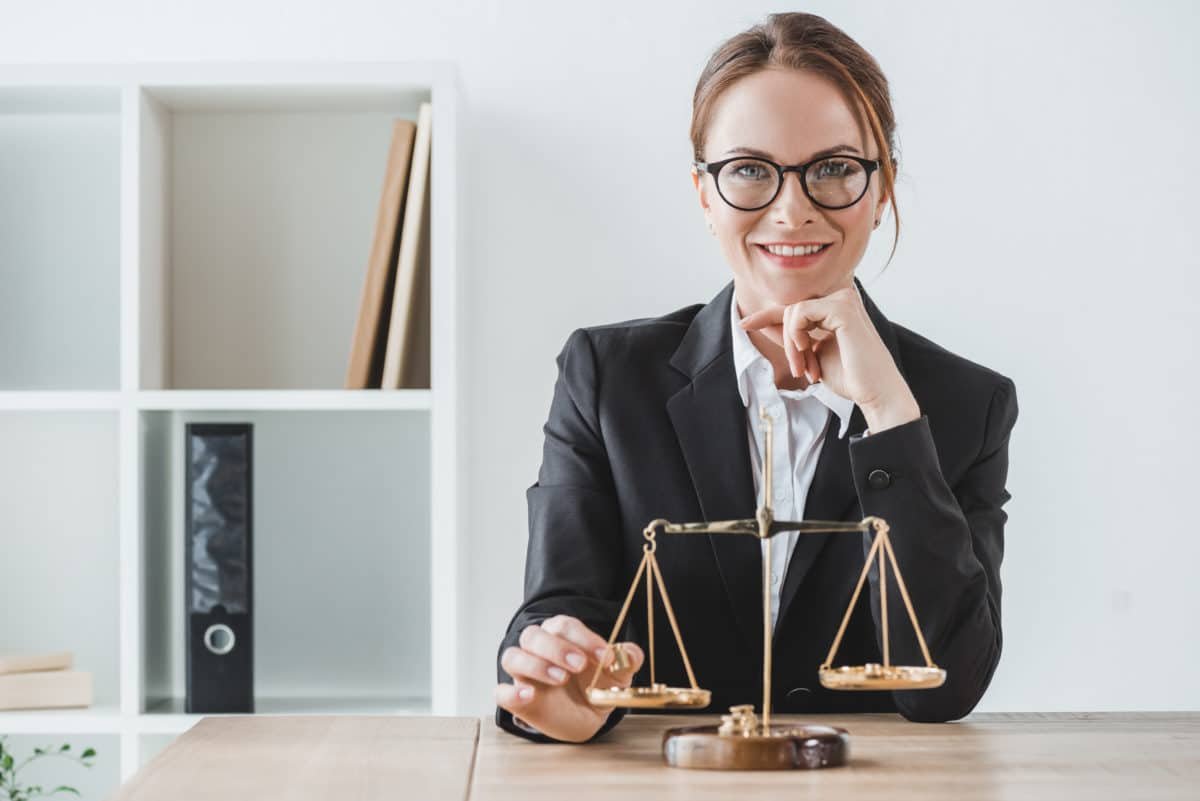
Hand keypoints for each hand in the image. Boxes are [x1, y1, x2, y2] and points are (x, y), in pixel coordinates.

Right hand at [495, 615, 644, 742]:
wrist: (585, 717)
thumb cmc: (596, 685)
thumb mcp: (618, 674)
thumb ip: (626, 659)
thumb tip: (630, 654)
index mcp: (561, 636)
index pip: (564, 626)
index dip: (585, 638)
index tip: (606, 656)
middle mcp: (538, 649)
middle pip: (534, 636)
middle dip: (557, 648)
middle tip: (579, 665)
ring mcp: (524, 674)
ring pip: (513, 656)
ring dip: (536, 665)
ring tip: (560, 678)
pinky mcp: (517, 699)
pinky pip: (501, 692)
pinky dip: (510, 693)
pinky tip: (527, 695)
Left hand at [738, 286, 919, 431]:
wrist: (876, 393)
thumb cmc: (850, 378)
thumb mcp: (811, 355)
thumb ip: (791, 337)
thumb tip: (761, 322)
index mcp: (837, 308)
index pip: (795, 308)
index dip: (766, 315)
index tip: (743, 324)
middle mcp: (842, 298)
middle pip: (790, 309)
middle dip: (787, 342)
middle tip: (801, 370)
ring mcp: (844, 299)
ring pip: (792, 312)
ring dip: (791, 345)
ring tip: (806, 369)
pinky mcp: (842, 307)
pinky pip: (798, 313)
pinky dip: (795, 337)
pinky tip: (807, 353)